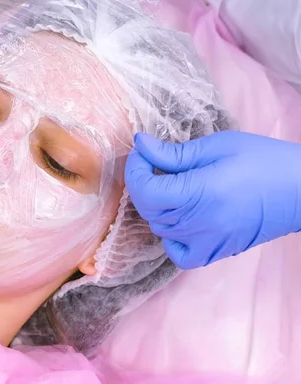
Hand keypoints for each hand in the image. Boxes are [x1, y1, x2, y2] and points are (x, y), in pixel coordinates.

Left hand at [125, 131, 300, 268]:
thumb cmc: (264, 160)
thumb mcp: (217, 147)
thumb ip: (174, 153)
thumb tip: (140, 144)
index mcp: (199, 193)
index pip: (144, 190)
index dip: (135, 169)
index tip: (141, 153)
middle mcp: (199, 223)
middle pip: (148, 209)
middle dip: (143, 183)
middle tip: (155, 164)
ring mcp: (207, 242)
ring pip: (160, 228)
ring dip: (157, 206)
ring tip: (174, 185)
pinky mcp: (217, 251)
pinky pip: (179, 254)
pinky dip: (171, 239)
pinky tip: (180, 219)